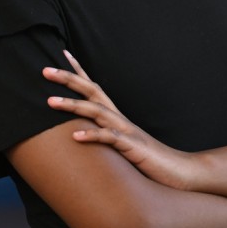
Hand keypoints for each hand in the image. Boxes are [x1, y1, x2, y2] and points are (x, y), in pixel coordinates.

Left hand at [44, 50, 196, 190]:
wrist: (181, 173)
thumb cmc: (149, 162)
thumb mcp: (123, 147)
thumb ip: (106, 138)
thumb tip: (81, 136)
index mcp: (117, 117)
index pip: (94, 88)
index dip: (78, 71)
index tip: (61, 55)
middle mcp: (120, 119)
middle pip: (92, 91)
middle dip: (68, 79)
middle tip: (45, 69)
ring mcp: (127, 131)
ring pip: (97, 111)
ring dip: (72, 105)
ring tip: (49, 101)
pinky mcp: (133, 148)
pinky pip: (111, 138)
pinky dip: (93, 135)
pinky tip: (75, 136)